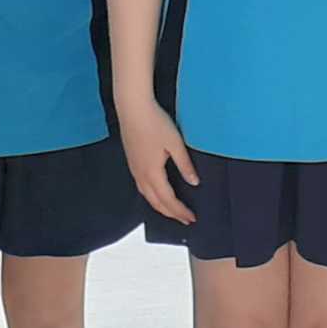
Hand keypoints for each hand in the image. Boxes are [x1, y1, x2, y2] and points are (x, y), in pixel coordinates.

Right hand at [119, 104, 198, 225]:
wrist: (132, 108)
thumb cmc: (154, 122)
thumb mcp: (175, 143)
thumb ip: (185, 165)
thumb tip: (194, 182)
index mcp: (152, 173)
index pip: (168, 200)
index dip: (180, 211)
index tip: (192, 218)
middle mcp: (141, 175)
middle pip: (156, 203)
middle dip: (172, 213)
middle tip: (185, 219)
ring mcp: (134, 169)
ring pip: (147, 197)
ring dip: (161, 207)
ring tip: (173, 211)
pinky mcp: (132, 162)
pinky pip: (142, 188)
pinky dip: (152, 196)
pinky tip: (157, 193)